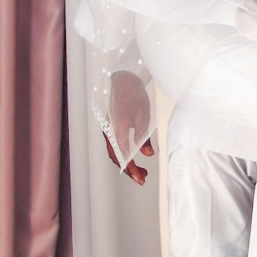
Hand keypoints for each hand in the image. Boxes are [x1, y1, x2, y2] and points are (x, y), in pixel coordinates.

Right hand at [104, 70, 154, 184]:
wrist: (121, 77)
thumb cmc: (132, 94)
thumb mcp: (143, 115)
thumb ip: (144, 136)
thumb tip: (148, 155)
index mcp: (117, 129)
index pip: (123, 155)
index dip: (131, 169)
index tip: (140, 179)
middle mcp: (109, 131)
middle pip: (116, 157)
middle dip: (129, 170)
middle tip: (143, 178)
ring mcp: (108, 128)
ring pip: (115, 151)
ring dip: (126, 162)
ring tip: (142, 170)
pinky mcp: (110, 126)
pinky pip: (115, 144)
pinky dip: (123, 152)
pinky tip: (134, 155)